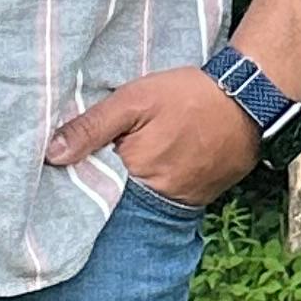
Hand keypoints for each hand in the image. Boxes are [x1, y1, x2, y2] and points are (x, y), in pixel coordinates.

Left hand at [44, 64, 262, 211]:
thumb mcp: (133, 101)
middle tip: (97, 159)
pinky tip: (154, 164)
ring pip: (139, 200)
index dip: (78, 176)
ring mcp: (180, 203)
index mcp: (135, 175)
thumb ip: (91, 127)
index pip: (91, 189)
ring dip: (129, 186)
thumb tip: (50, 155)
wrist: (250, 101)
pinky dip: (154, 186)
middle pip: (115, 199)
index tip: (61, 168)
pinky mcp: (197, 200)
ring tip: (127, 160)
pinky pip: (164, 199)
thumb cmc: (189, 97)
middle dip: (103, 183)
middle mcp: (156, 200)